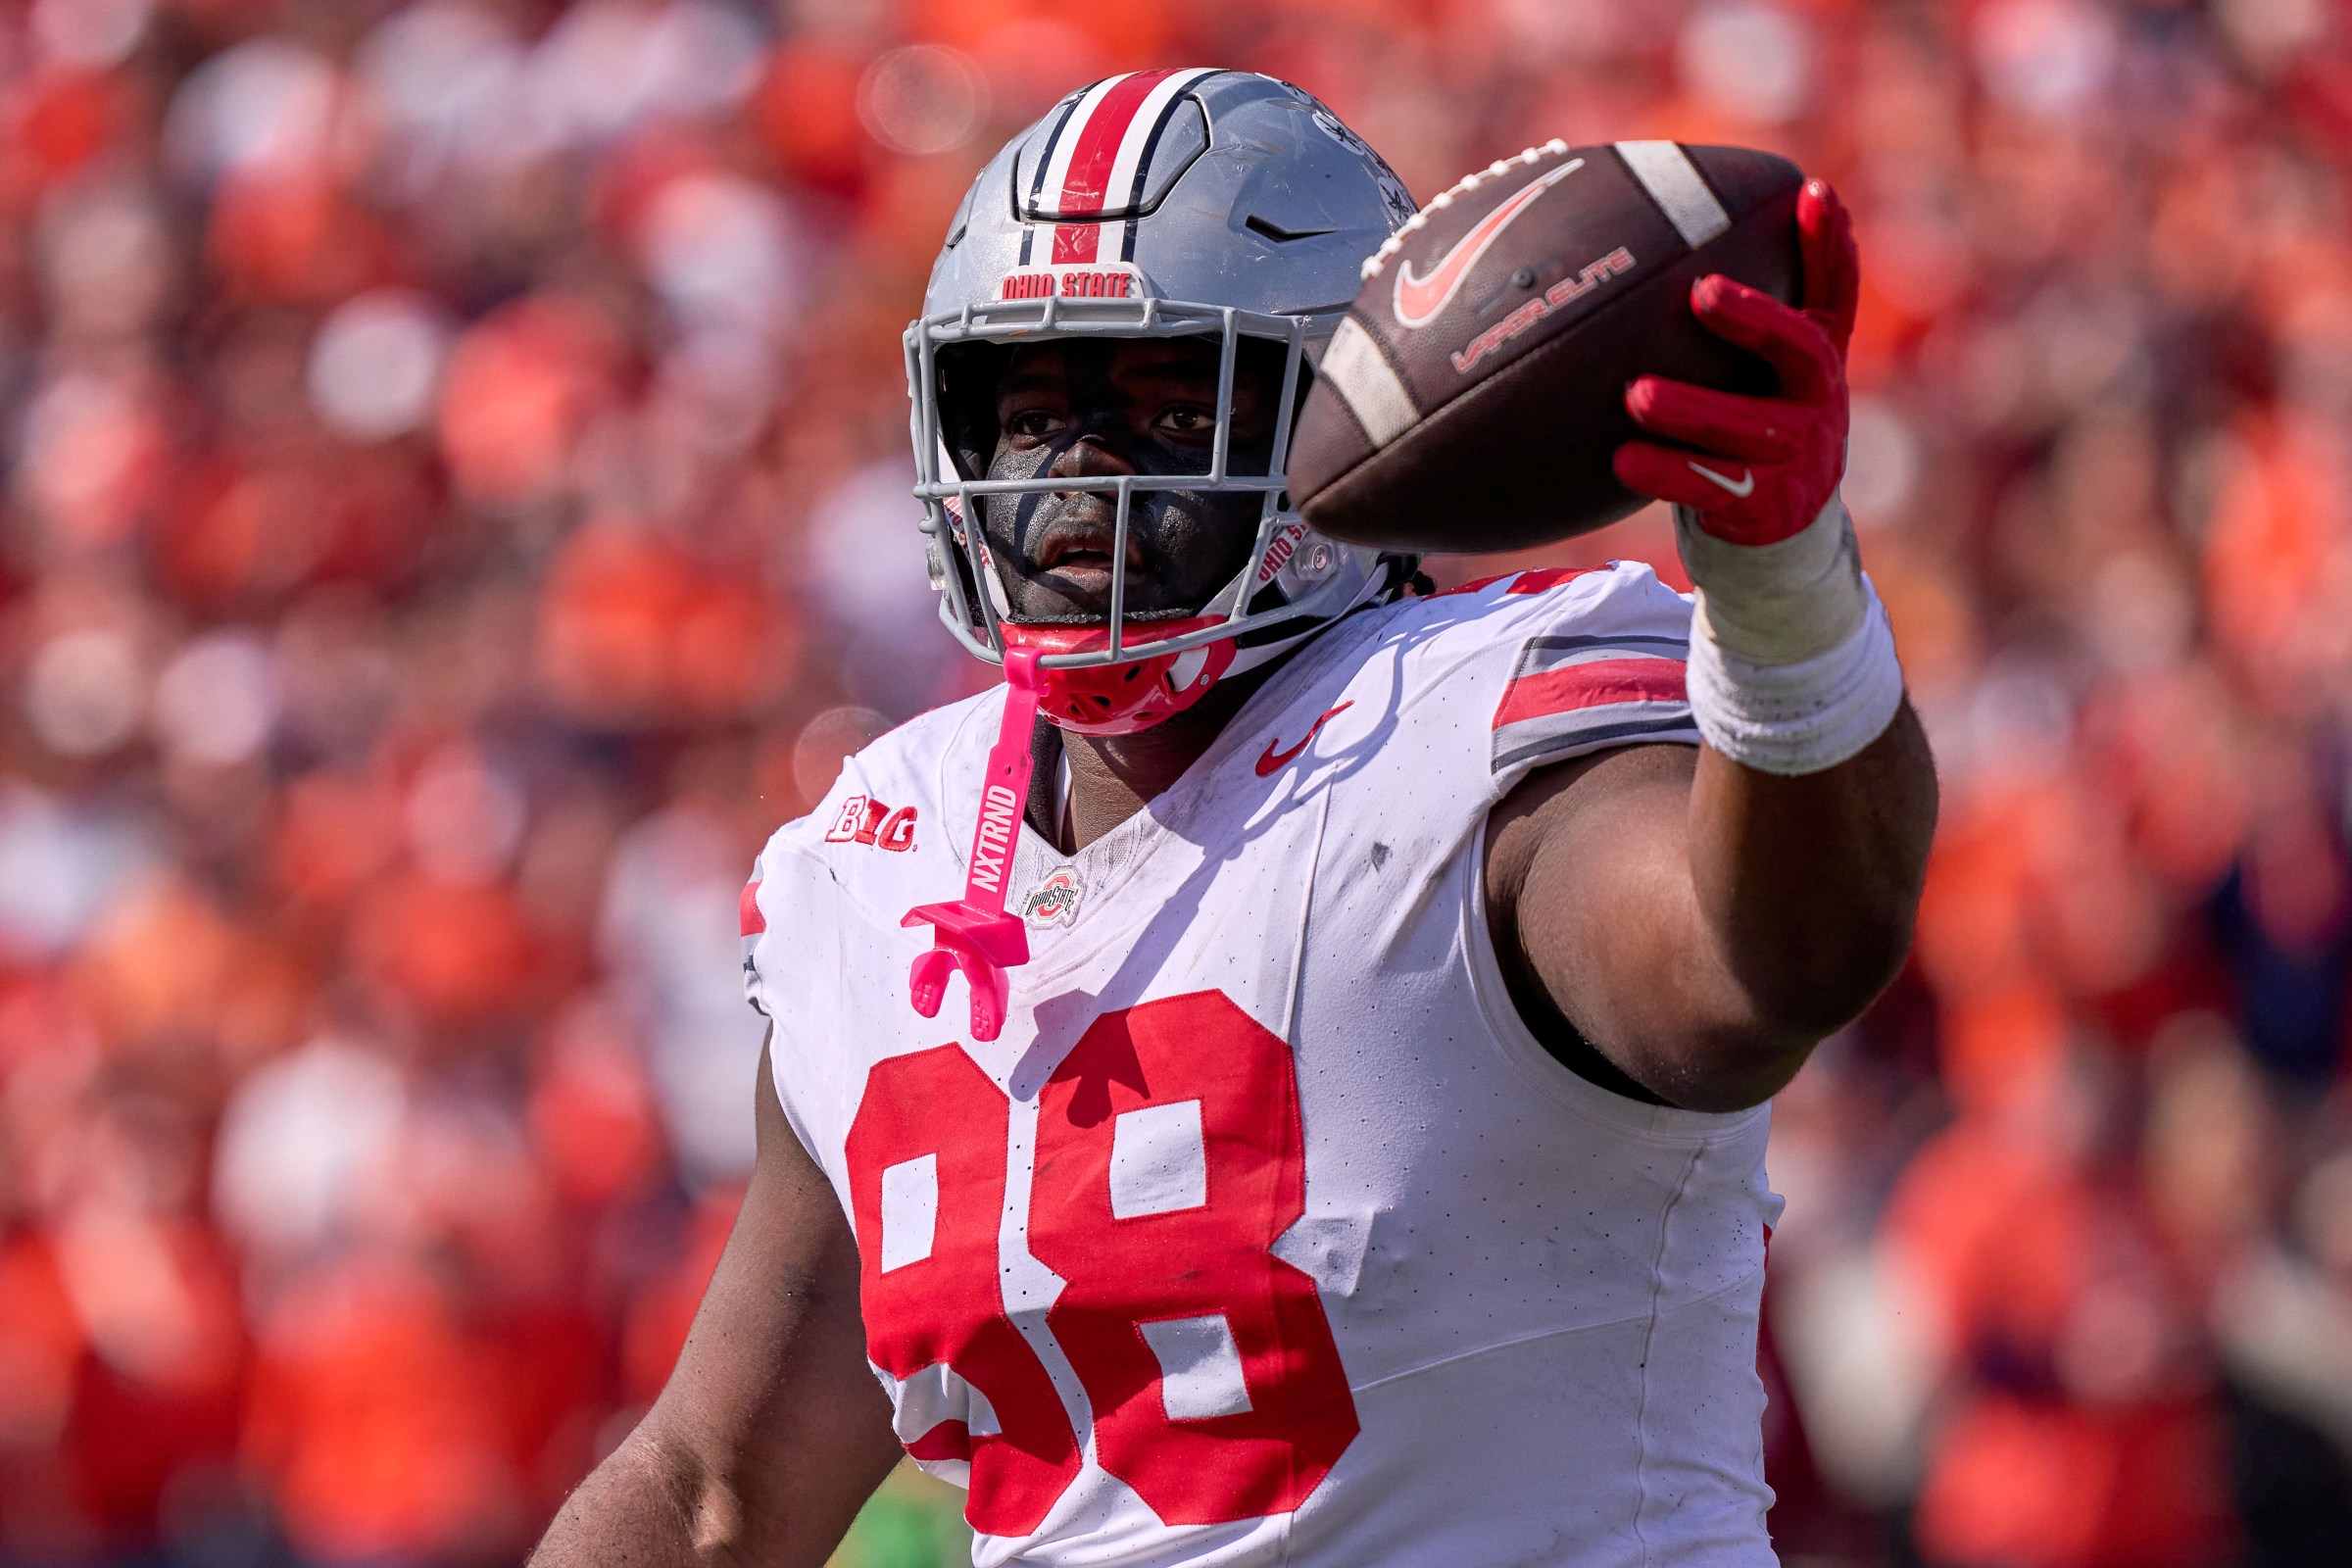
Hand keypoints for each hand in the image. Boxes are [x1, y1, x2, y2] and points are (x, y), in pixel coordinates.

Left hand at [1612, 179, 1858, 546]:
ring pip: (1749, 426)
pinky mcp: (1765, 508)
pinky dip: (1666, 473)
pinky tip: (1622, 460)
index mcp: (1816, 361)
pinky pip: (1711, 487)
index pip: (1835, 292)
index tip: (1809, 189)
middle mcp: (1818, 402)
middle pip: (1802, 350)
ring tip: (1637, 394)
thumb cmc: (1744, 433)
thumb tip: (1638, 245)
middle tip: (1702, 291)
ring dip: (1692, 408)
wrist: (1773, 536)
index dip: (1829, 243)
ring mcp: (1797, 457)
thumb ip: (1725, 330)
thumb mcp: (1753, 379)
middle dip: (1756, 317)